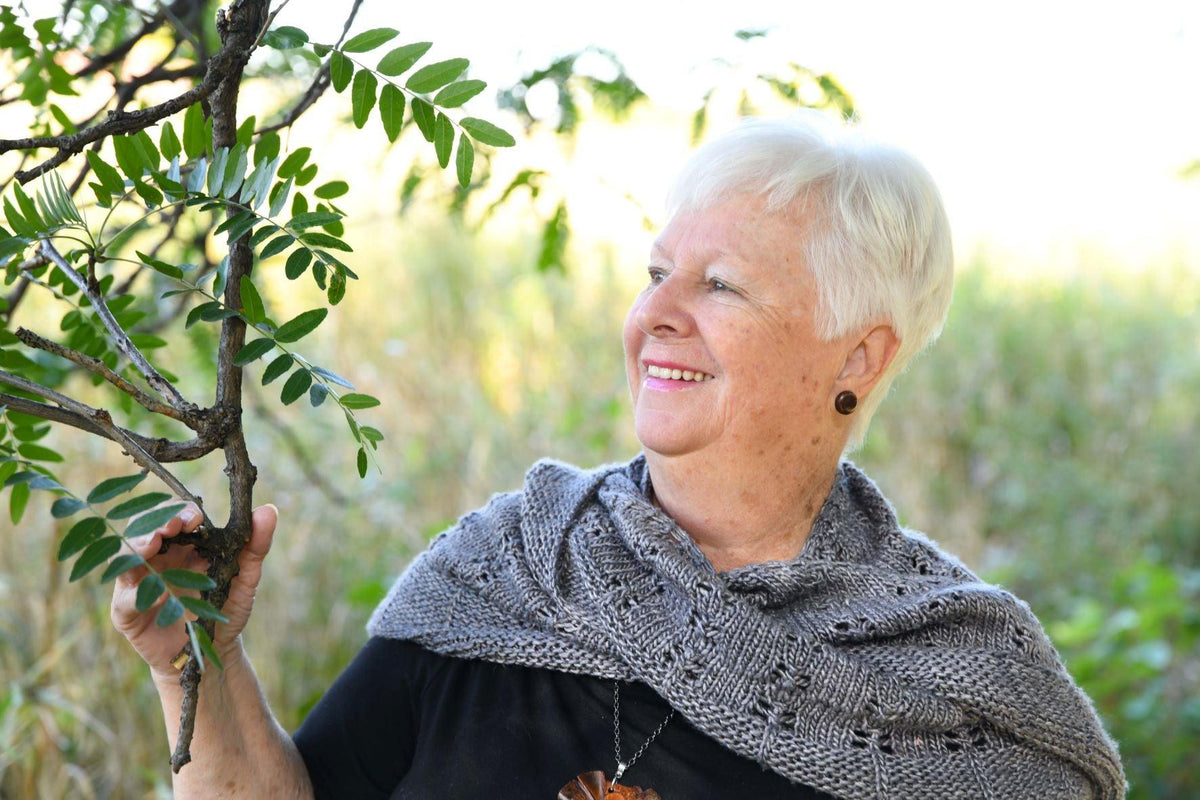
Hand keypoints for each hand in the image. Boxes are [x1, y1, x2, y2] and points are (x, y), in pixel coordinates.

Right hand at [109, 502, 277, 681]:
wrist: (212, 652)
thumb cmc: (224, 610)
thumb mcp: (245, 578)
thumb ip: (255, 546)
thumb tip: (269, 509)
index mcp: (182, 546)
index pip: (173, 516)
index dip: (181, 511)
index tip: (196, 517)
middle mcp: (156, 559)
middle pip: (144, 529)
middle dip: (157, 522)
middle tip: (174, 524)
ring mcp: (138, 584)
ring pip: (125, 557)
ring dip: (138, 546)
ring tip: (155, 542)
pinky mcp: (127, 614)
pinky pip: (124, 600)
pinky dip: (137, 594)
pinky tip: (160, 594)